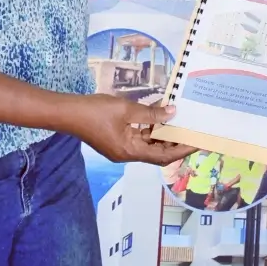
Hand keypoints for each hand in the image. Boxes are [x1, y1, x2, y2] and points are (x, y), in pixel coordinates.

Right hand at [63, 96, 195, 165]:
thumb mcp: (127, 109)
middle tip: (193, 130)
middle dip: (175, 142)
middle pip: (157, 152)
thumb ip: (150, 113)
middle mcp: (127, 154)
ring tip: (181, 121)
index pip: (163, 156)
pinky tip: (160, 114)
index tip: (198, 143)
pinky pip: (138, 136)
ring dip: (163, 133)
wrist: (68, 112)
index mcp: (130, 152)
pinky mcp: (116, 139)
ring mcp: (121, 147)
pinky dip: (150, 127)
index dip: (182, 150)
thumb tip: (172, 112)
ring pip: (148, 143)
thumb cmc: (96, 111)